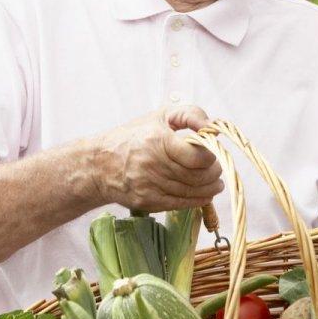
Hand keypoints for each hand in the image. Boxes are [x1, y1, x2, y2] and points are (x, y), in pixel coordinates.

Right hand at [88, 106, 223, 210]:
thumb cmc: (132, 137)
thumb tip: (213, 128)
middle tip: (218, 169)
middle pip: (197, 176)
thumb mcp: (159, 116)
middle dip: (214, 173)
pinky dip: (197, 200)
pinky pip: (180, 204)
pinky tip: (205, 194)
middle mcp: (153, 165)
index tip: (213, 152)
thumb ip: (190, 114)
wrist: (99, 164)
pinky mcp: (147, 202)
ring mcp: (150, 186)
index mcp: (157, 141)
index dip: (211, 156)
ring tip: (216, 182)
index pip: (197, 156)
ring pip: (191, 191)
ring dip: (210, 188)